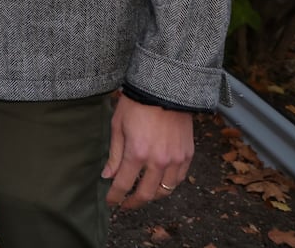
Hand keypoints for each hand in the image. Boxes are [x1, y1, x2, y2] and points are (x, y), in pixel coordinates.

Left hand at [102, 94, 193, 210]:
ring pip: (165, 191)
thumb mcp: (118, 127)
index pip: (123, 185)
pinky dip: (169, 185)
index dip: (114, 197)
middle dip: (132, 203)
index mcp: (136, 153)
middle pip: (146, 194)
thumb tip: (108, 177)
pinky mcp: (187, 155)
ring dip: (152, 196)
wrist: (164, 90)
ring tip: (142, 195)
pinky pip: (179, 179)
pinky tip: (160, 184)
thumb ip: (114, 155)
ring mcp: (175, 159)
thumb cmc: (136, 105)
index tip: (110, 202)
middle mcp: (158, 161)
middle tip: (124, 204)